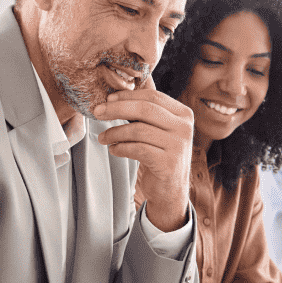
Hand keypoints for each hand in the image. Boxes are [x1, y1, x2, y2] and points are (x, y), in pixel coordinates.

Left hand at [92, 81, 192, 232]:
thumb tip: (117, 93)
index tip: (108, 99)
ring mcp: (178, 146)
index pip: (152, 97)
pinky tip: (114, 149)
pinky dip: (121, 148)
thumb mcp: (158, 130)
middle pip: (145, 109)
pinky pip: (137, 149)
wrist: (171, 189)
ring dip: (115, 132)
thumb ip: (146, 112)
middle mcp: (184, 127)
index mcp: (183, 114)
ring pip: (138, 130)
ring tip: (103, 137)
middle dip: (116, 109)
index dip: (127, 96)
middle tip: (97, 112)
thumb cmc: (160, 155)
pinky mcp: (168, 163)